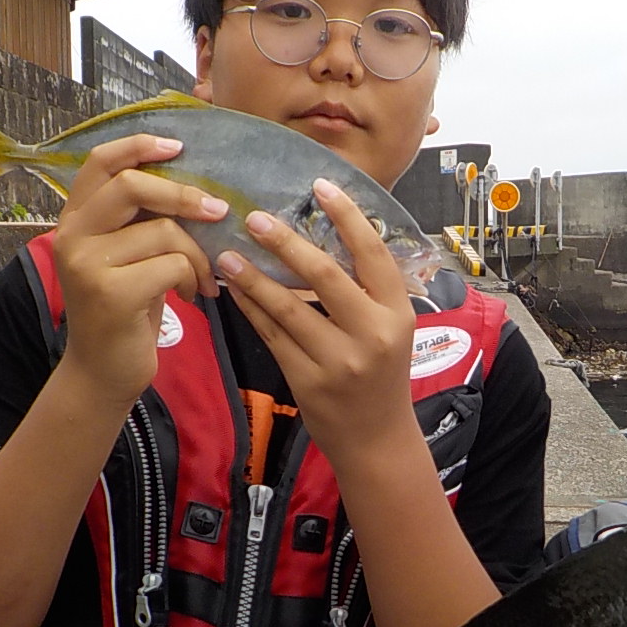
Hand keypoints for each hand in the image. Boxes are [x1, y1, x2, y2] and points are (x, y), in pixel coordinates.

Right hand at [54, 134, 227, 404]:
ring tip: (202, 278)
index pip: (100, 163)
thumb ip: (141, 220)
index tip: (178, 145)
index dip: (138, 145)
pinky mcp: (110, 293)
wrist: (103, 372)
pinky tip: (191, 296)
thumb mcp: (128, 256)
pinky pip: (172, 264)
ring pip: (162, 230)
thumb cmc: (126, 310)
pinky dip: (193, 278)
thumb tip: (196, 183)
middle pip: (133, 186)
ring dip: (197, 254)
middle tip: (218, 211)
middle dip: (184, 195)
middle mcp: (73, 236)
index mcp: (75, 219)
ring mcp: (87, 264)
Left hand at [214, 179, 417, 463]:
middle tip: (255, 217)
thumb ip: (367, 290)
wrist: (377, 440)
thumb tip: (329, 233)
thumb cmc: (381, 376)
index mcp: (398, 313)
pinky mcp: (308, 381)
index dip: (347, 216)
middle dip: (286, 242)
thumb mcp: (391, 329)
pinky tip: (234, 290)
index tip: (320, 185)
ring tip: (228, 254)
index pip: (373, 253)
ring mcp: (339, 361)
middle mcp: (373, 334)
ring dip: (254, 277)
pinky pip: (273, 336)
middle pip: (324, 275)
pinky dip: (252, 309)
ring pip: (288, 308)